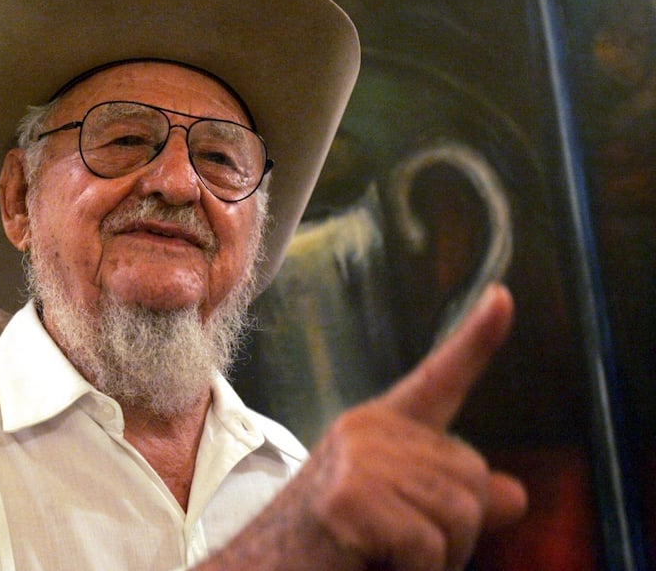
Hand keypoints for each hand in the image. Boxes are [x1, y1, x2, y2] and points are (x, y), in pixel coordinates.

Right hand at [304, 283, 526, 569]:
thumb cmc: (327, 549)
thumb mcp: (400, 520)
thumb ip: (452, 500)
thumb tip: (514, 493)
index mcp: (378, 430)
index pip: (438, 381)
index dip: (476, 341)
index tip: (504, 297)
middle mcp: (367, 431)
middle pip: (473, 477)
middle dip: (455, 532)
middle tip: (394, 550)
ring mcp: (356, 458)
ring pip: (461, 513)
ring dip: (436, 559)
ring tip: (379, 558)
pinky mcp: (349, 495)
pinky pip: (428, 546)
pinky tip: (370, 565)